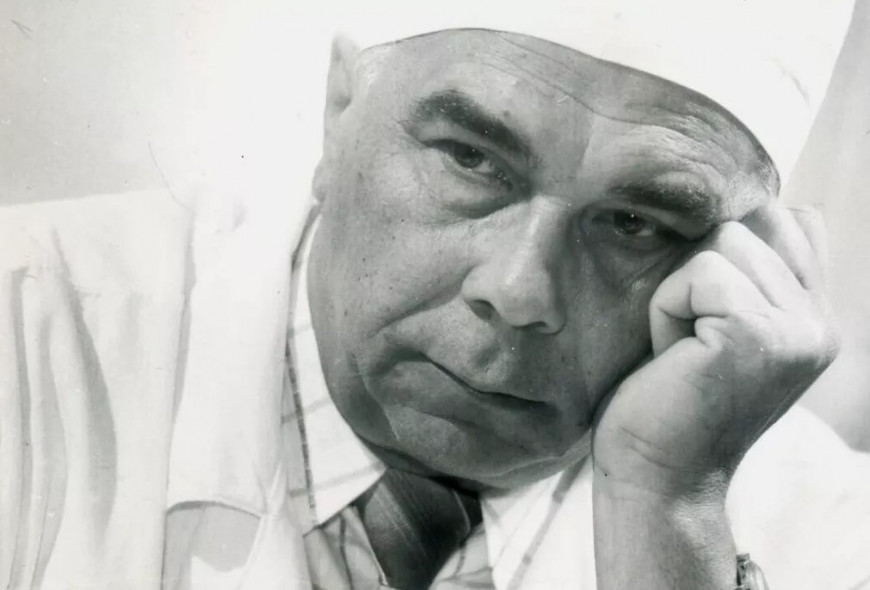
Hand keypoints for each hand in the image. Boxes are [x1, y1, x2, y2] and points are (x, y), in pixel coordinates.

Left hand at [592, 204, 838, 499]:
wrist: (655, 473)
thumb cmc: (669, 399)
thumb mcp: (721, 327)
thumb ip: (752, 273)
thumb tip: (762, 203)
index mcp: (815, 319)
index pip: (793, 220)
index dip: (732, 247)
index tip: (706, 307)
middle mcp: (821, 323)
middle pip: (750, 221)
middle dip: (699, 271)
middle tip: (690, 339)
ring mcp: (798, 329)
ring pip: (722, 240)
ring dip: (680, 291)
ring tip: (682, 349)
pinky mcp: (758, 333)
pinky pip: (696, 273)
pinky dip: (666, 308)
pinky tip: (672, 356)